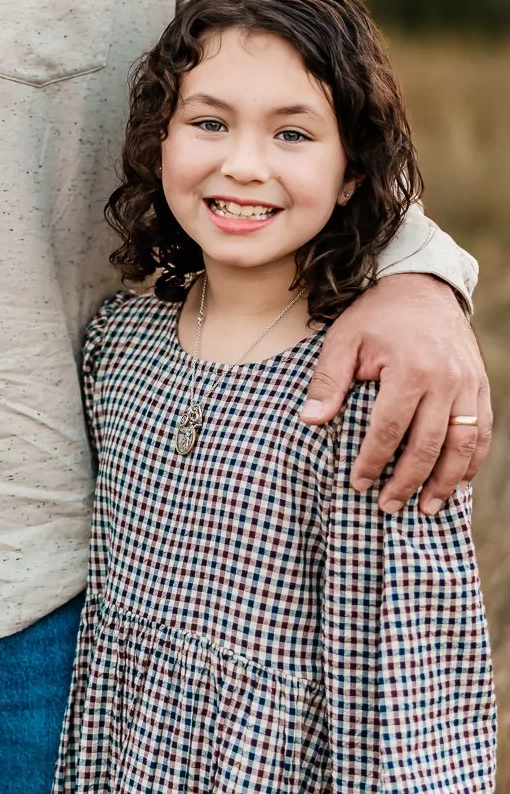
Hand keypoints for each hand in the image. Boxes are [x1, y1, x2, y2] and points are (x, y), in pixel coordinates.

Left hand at [300, 274, 490, 513]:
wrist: (420, 286)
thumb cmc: (376, 315)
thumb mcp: (344, 340)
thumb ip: (329, 381)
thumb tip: (311, 421)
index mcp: (409, 368)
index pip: (389, 429)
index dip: (373, 461)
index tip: (357, 485)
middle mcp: (445, 380)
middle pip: (428, 445)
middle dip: (407, 481)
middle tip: (388, 506)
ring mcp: (467, 384)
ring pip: (463, 445)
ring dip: (446, 482)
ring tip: (426, 508)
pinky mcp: (480, 385)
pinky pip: (482, 431)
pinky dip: (472, 461)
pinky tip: (457, 482)